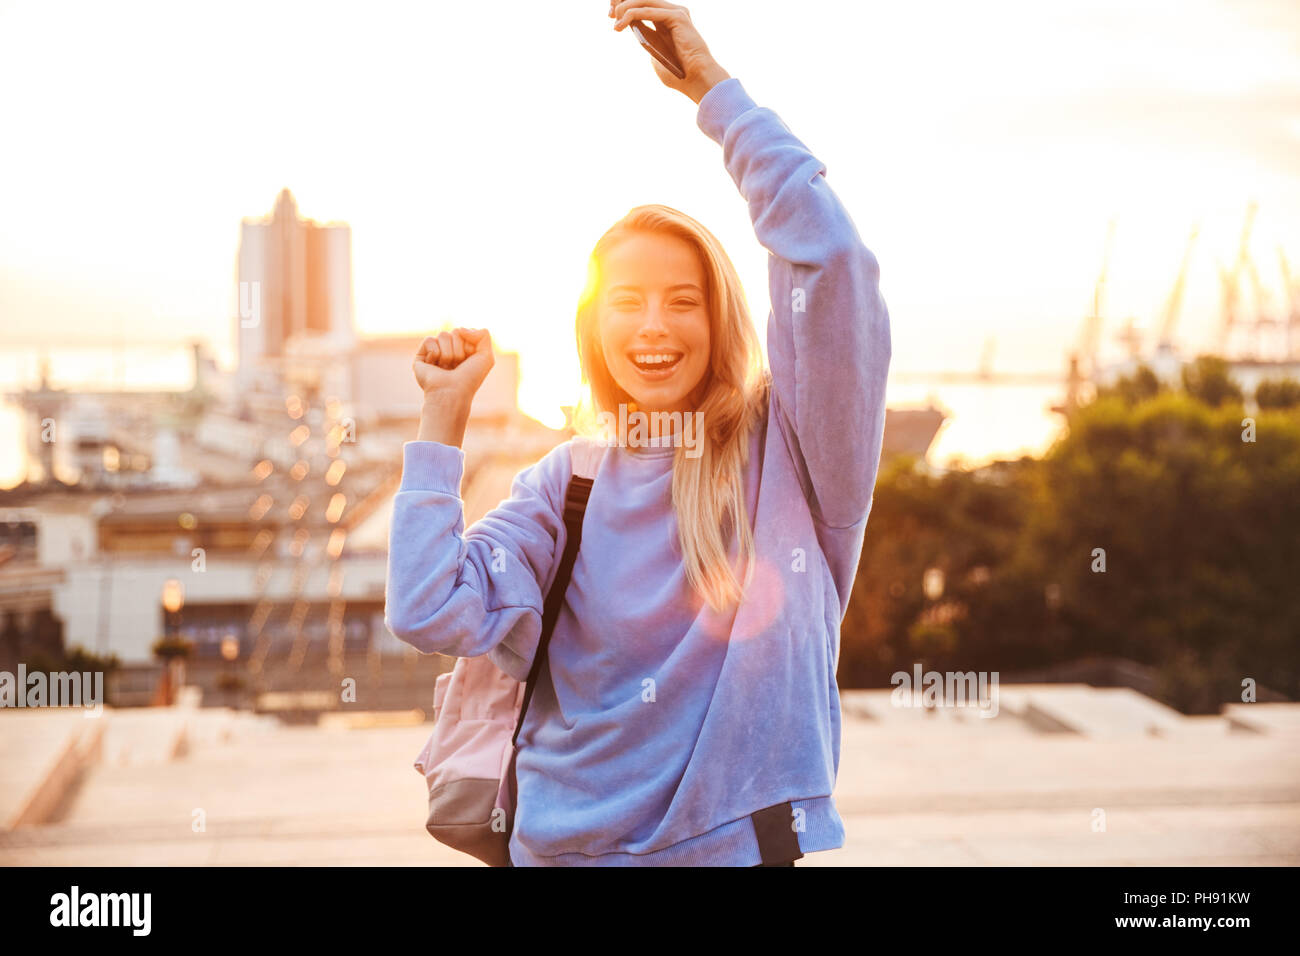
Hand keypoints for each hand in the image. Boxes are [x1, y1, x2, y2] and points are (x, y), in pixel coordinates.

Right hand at [413, 327, 494, 406]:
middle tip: (457, 365)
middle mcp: (449, 350)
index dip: (470, 346)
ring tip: (446, 368)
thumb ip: (483, 335)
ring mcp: (435, 352)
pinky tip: (434, 365)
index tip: (469, 361)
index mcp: (463, 350)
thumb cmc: (469, 378)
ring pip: (443, 335)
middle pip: (455, 331)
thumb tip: (461, 328)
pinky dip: (435, 353)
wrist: (452, 392)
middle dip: (459, 349)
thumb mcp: (486, 356)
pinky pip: (429, 340)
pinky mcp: (421, 355)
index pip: (465, 332)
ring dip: (448, 353)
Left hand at [610, 1, 729, 102]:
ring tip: (614, 19)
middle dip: (623, 2)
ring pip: (645, 1)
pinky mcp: (678, 17)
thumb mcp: (655, 56)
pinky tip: (621, 24)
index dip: (626, 5)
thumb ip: (647, 42)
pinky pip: (649, 11)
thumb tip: (634, 31)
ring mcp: (676, 13)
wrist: (697, 80)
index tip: (611, 14)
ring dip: (626, 7)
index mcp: (667, 22)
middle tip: (610, 13)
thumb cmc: (678, 75)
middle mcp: (672, 13)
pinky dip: (632, 14)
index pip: (644, 5)